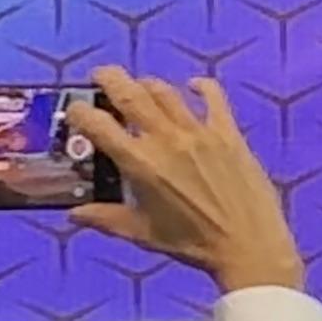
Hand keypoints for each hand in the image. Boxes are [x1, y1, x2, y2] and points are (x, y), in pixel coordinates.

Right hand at [68, 66, 304, 293]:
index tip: (75, 109)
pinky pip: (214, 98)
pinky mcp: (229, 133)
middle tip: (101, 76)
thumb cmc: (192, 243)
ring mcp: (199, 133)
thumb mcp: (142, 233)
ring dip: (147, 84)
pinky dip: (202, 86)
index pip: (98, 125)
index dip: (80, 112)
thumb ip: (105, 218)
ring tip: (139, 86)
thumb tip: (74, 214)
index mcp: (140, 164)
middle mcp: (166, 140)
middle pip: (131, 94)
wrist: (247, 244)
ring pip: (166, 92)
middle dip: (110, 79)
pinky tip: (193, 85)